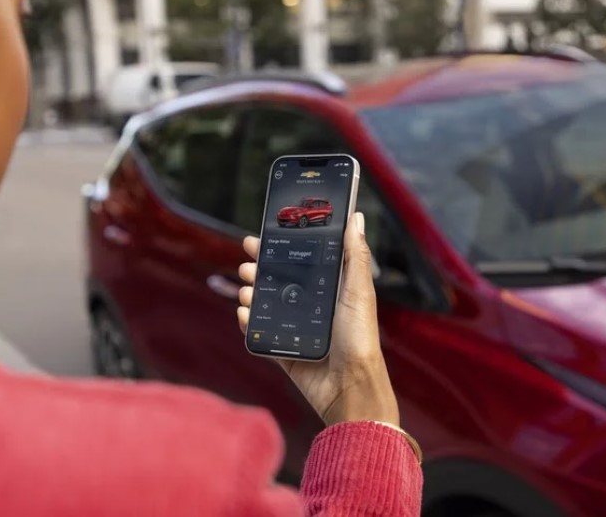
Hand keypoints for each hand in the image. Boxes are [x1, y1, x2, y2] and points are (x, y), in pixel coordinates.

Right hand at [238, 213, 399, 426]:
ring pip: (266, 305)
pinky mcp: (284, 350)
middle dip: (259, 270)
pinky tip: (244, 314)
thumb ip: (355, 255)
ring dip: (251, 294)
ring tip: (247, 290)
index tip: (260, 237)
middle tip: (246, 263)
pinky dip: (250, 323)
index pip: (300, 261)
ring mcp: (296, 329)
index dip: (280, 248)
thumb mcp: (359, 291)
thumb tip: (355, 218)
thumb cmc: (361, 339)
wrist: (350, 387)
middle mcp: (311, 307)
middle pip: (278, 281)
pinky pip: (261, 334)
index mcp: (330, 289)